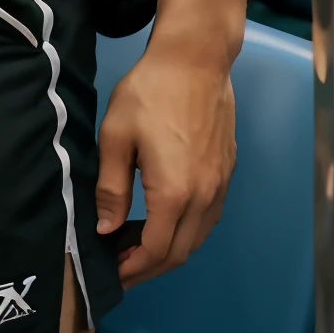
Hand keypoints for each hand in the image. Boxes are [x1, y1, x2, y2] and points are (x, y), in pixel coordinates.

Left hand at [95, 36, 235, 285]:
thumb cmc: (149, 93)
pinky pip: (209, 217)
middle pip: (179, 253)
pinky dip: (187, 230)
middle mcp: (204, 197)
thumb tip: (106, 230)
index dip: (132, 269)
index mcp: (174, 194)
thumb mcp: (116, 136)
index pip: (155, 251)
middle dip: (149, 267)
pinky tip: (164, 218)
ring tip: (137, 243)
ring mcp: (220, 185)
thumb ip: (111, 188)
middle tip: (120, 264)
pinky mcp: (227, 172)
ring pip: (198, 238)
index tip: (112, 273)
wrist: (195, 59)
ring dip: (169, 250)